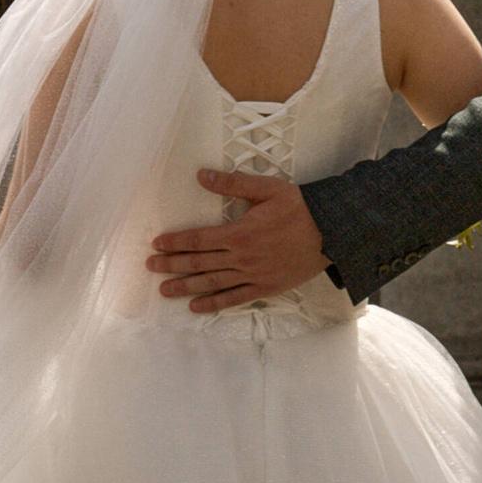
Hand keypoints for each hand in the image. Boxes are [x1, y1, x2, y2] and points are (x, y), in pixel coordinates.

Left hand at [149, 170, 327, 310]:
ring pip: (212, 283)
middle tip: (151, 267)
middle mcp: (241, 257)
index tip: (157, 245)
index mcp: (239, 232)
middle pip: (199, 263)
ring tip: (164, 290)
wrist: (330, 232)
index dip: (175, 242)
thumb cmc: (299, 207)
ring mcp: (253, 275)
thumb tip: (202, 176)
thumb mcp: (267, 188)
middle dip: (172, 264)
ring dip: (186, 287)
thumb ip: (232, 183)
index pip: (198, 239)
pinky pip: (234, 298)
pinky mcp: (265, 287)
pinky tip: (196, 307)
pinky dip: (214, 304)